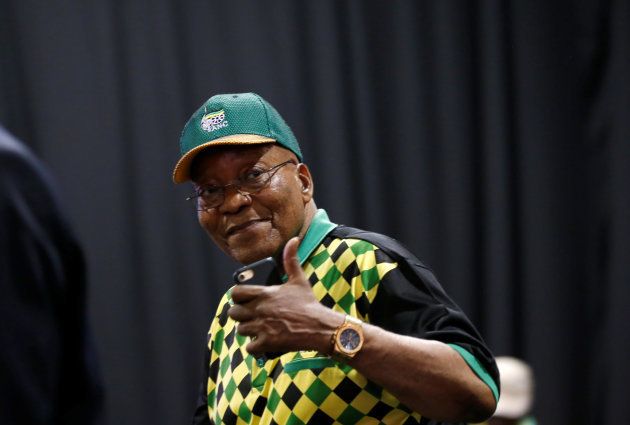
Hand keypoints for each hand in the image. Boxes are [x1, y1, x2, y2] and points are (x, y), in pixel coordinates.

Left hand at [228, 237, 342, 356]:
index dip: (238, 296)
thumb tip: (293, 240)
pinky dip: (254, 347)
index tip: (244, 298)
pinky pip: (249, 347)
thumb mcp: (299, 279)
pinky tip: (262, 342)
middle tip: (250, 315)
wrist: (320, 327)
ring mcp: (262, 327)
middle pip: (233, 313)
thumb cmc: (309, 303)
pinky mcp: (267, 343)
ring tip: (257, 328)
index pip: (235, 293)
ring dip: (247, 330)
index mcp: (265, 294)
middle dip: (240, 314)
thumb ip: (291, 260)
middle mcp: (260, 310)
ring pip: (240, 330)